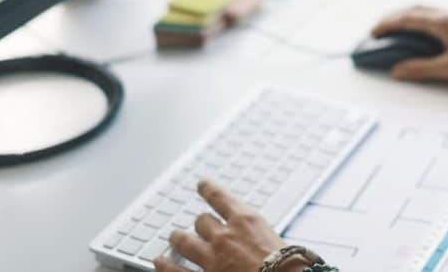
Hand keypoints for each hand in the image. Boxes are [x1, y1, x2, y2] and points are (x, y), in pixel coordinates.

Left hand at [154, 180, 299, 271]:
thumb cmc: (288, 267)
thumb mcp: (275, 241)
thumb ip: (256, 236)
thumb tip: (252, 239)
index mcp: (245, 221)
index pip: (220, 197)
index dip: (208, 189)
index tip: (202, 184)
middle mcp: (225, 235)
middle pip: (201, 221)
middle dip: (200, 225)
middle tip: (199, 226)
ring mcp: (211, 258)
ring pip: (184, 241)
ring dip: (178, 239)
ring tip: (174, 237)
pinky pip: (176, 270)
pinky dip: (164, 265)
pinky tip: (159, 261)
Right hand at [371, 6, 447, 87]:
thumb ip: (421, 69)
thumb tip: (396, 70)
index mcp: (442, 22)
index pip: (407, 18)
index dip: (387, 24)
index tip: (373, 32)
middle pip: (413, 9)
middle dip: (394, 17)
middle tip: (379, 30)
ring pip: (425, 10)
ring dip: (407, 17)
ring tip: (395, 29)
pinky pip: (434, 15)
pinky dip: (419, 20)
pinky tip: (421, 32)